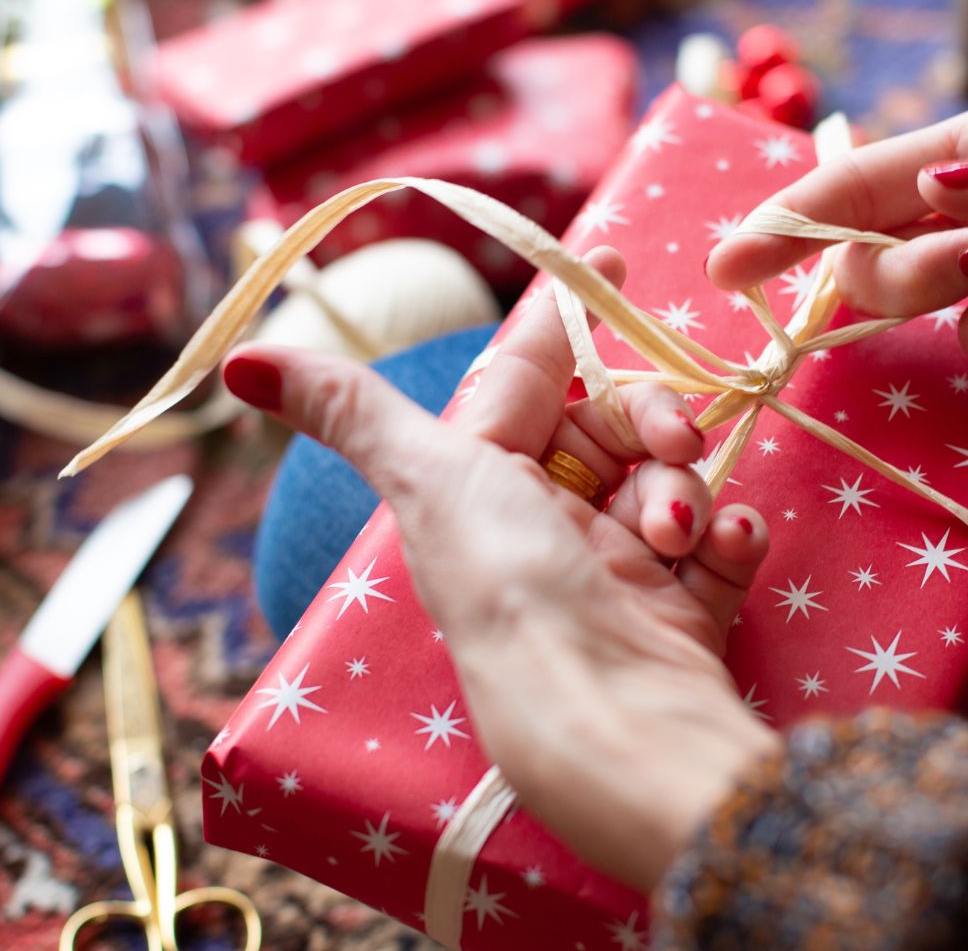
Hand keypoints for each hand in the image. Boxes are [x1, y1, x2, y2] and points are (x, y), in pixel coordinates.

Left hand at [221, 247, 778, 889]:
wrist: (603, 712)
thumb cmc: (507, 585)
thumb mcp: (426, 476)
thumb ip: (348, 408)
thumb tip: (236, 361)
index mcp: (484, 485)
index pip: (529, 376)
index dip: (564, 317)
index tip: (610, 255)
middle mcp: (548, 524)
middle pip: (615, 424)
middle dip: (650, 423)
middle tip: (671, 447)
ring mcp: (621, 571)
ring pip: (673, 477)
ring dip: (685, 489)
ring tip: (676, 535)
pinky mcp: (683, 612)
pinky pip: (721, 541)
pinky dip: (730, 537)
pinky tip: (725, 548)